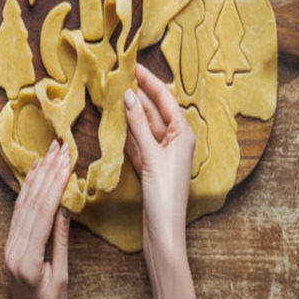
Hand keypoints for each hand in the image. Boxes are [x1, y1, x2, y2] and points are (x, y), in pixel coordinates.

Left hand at [4, 140, 70, 298]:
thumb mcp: (62, 276)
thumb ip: (61, 240)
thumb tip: (66, 206)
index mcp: (27, 258)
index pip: (43, 212)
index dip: (56, 183)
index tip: (68, 160)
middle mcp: (13, 249)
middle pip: (31, 203)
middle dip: (47, 172)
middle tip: (61, 147)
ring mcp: (9, 248)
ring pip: (23, 204)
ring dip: (37, 176)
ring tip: (49, 153)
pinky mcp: (11, 247)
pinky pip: (18, 213)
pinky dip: (27, 191)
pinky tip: (34, 176)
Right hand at [124, 63, 197, 298]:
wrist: (164, 233)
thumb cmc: (165, 196)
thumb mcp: (151, 157)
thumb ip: (139, 126)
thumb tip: (127, 96)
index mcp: (183, 134)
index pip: (164, 99)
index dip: (149, 81)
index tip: (134, 65)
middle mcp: (176, 140)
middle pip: (155, 110)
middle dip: (138, 93)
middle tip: (119, 75)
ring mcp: (163, 153)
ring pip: (145, 125)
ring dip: (131, 110)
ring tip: (114, 92)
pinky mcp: (151, 166)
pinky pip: (139, 141)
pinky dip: (128, 130)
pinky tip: (117, 120)